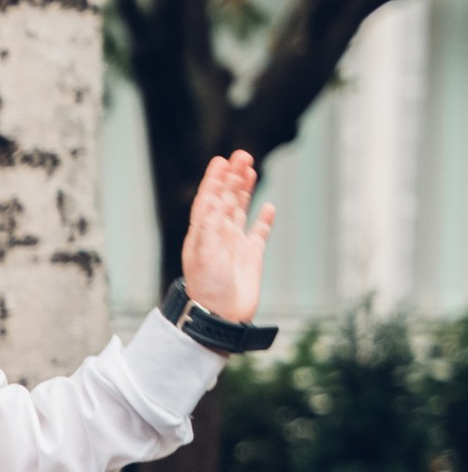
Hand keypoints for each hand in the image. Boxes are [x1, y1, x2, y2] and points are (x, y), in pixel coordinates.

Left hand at [178, 148, 274, 324]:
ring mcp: (235, 245)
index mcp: (202, 233)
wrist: (221, 316)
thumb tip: (214, 199)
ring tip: (250, 169)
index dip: (213, 179)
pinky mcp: (251, 257)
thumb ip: (209, 226)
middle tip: (242, 155)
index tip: (221, 160)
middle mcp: (218, 235)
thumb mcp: (204, 254)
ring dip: (244, 190)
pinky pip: (259, 233)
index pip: (207, 199)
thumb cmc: (207, 287)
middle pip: (225, 199)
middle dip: (232, 177)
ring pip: (240, 210)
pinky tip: (269, 207)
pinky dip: (264, 220)